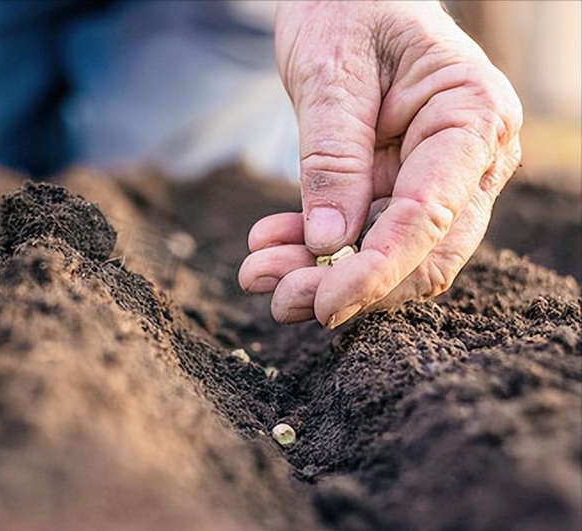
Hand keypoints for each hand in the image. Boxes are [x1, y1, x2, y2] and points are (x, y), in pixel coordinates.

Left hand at [239, 0, 521, 326]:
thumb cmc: (348, 7)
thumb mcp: (331, 72)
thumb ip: (333, 156)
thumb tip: (327, 242)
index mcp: (472, 116)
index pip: (432, 215)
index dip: (379, 269)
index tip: (324, 301)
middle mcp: (468, 157)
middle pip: (422, 254)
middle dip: (349, 286)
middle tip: (279, 298)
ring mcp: (435, 176)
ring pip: (389, 255)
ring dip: (322, 274)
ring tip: (257, 273)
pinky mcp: (398, 185)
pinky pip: (362, 234)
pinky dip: (315, 248)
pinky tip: (269, 243)